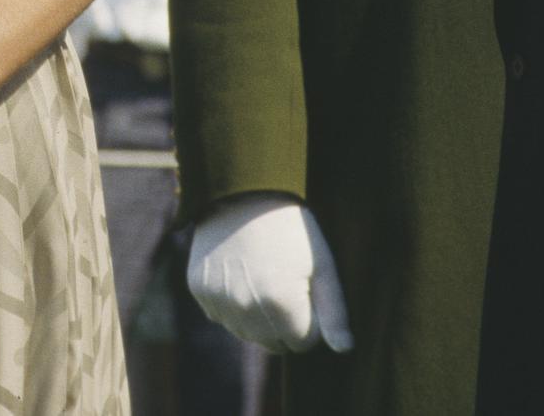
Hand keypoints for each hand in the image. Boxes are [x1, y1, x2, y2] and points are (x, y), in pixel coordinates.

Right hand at [186, 194, 352, 353]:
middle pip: (273, 344)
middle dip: (283, 323)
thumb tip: (344, 349)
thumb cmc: (291, 229)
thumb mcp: (322, 264)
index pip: (302, 343)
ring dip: (257, 317)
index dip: (309, 318)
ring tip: (261, 277)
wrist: (242, 193)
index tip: (304, 287)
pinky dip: (232, 305)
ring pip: (246, 333)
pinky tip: (238, 275)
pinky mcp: (199, 291)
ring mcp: (218, 300)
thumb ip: (334, 312)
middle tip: (282, 281)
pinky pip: (221, 317)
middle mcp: (245, 309)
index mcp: (280, 304)